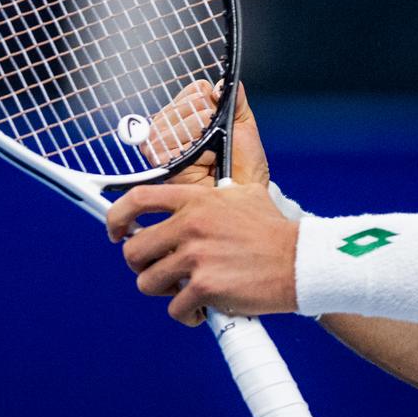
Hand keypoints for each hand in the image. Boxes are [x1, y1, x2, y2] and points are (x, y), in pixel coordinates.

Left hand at [111, 82, 288, 325]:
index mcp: (196, 200)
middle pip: (135, 251)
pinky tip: (201, 309)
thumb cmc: (272, 229)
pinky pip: (175, 308)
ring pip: (149, 282)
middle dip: (143, 266)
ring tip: (184, 290)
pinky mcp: (206, 287)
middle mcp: (191, 225)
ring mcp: (196, 257)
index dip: (116, 218)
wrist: (301, 262)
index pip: (137, 200)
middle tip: (161, 271)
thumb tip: (226, 102)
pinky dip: (185, 314)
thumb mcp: (245, 188)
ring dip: (164, 291)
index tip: (115, 232)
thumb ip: (222, 170)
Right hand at [139, 80, 269, 187]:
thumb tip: (222, 82)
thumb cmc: (244, 166)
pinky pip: (173, 141)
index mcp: (192, 113)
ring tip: (208, 156)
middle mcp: (173, 125)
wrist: (241, 193)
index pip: (195, 90)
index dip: (211, 103)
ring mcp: (164, 141)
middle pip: (188, 103)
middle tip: (215, 144)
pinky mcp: (160, 158)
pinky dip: (193, 151)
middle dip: (207, 123)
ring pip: (181, 120)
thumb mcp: (244, 126)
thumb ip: (235, 100)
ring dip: (202, 139)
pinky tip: (199, 163)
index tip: (220, 121)